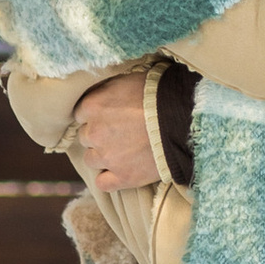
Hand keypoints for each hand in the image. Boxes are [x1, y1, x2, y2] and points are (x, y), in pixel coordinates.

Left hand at [70, 69, 157, 193]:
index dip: (96, 115)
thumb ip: (106, 91)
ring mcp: (108, 157)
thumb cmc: (158, 94)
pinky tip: (119, 171)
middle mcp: (95, 133)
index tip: (110, 116)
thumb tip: (98, 96)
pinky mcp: (123, 177)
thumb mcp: (127, 80)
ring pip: (91, 159)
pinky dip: (108, 179)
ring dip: (103, 155)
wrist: (184, 119)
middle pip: (85, 137)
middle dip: (99, 134)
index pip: (80, 114)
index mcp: (93, 106)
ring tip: (123, 150)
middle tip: (120, 131)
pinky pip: (103, 183)